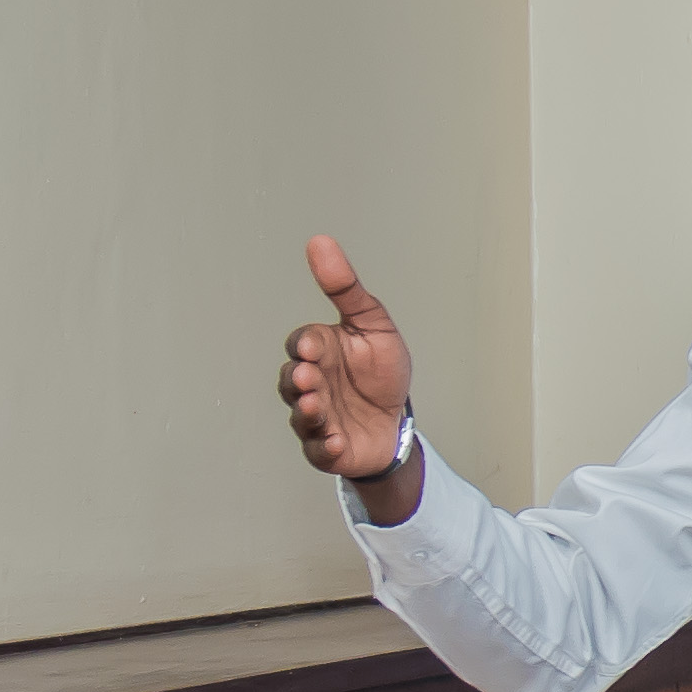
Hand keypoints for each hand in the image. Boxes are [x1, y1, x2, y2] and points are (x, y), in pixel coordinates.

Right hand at [282, 236, 420, 517]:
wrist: (398, 420)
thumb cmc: (380, 370)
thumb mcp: (373, 325)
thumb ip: (346, 289)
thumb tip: (319, 241)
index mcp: (319, 352)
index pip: (302, 344)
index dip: (306, 345)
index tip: (313, 345)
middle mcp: (311, 384)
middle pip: (293, 381)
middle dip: (300, 380)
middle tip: (312, 378)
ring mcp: (316, 417)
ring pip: (301, 416)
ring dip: (307, 413)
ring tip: (317, 408)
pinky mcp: (326, 448)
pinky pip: (318, 450)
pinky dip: (324, 447)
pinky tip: (336, 441)